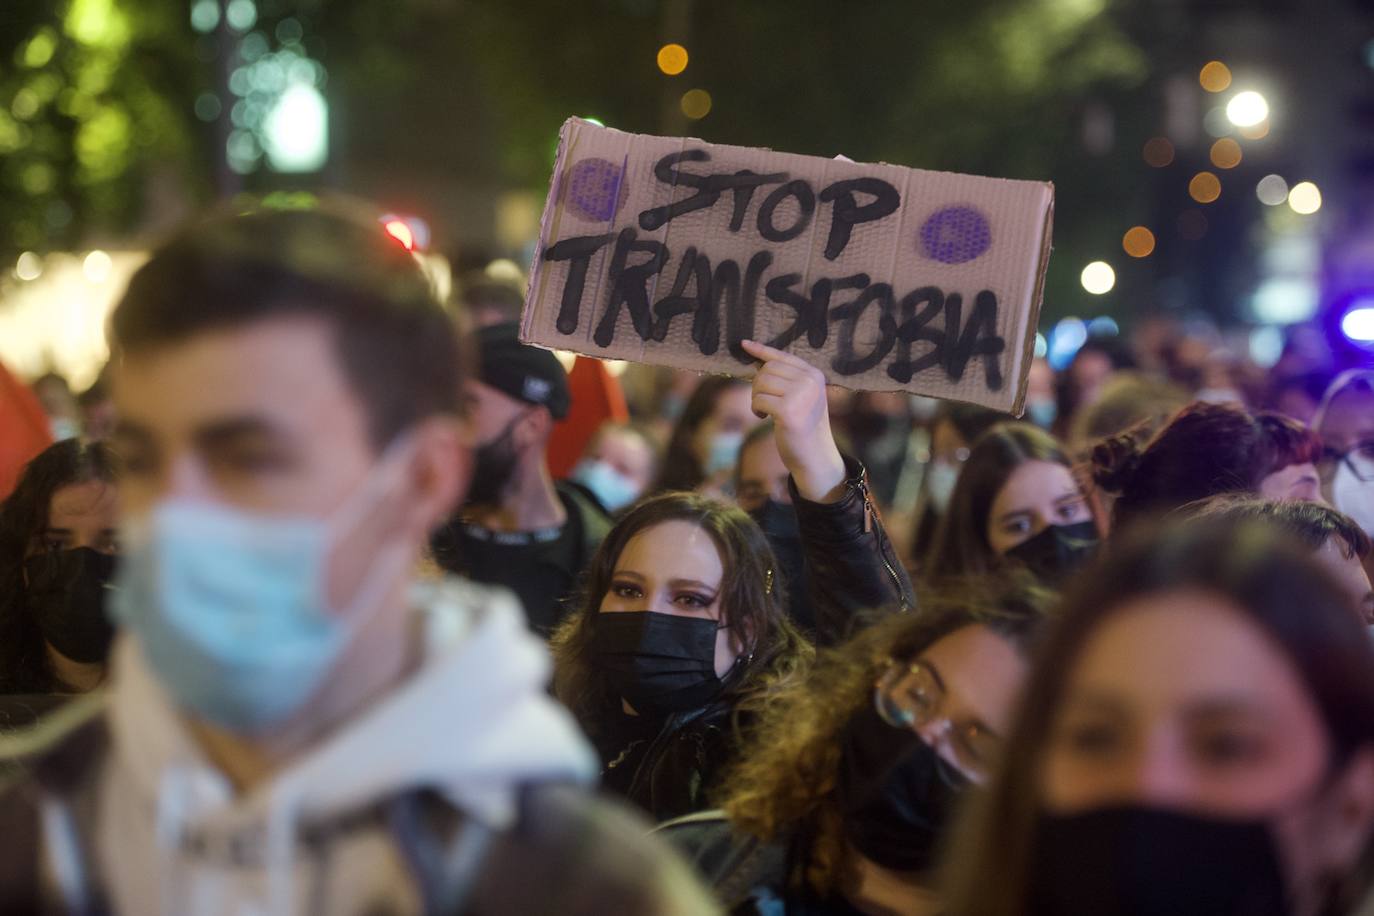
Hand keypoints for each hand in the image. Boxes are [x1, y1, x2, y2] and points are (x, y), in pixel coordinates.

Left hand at [741, 339, 846, 502]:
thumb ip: (785, 379)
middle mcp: (810, 381)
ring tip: (764, 411)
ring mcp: (801, 395)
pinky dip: (756, 409)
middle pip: (767, 369)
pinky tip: (763, 418)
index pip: (782, 356)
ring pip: (760, 383)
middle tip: (762, 402)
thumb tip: (757, 361)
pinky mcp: (788, 411)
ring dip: (756, 398)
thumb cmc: (803, 425)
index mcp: (814, 374)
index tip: (744, 344)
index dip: (761, 350)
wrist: (814, 455)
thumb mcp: (800, 397)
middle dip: (757, 385)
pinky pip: (758, 400)